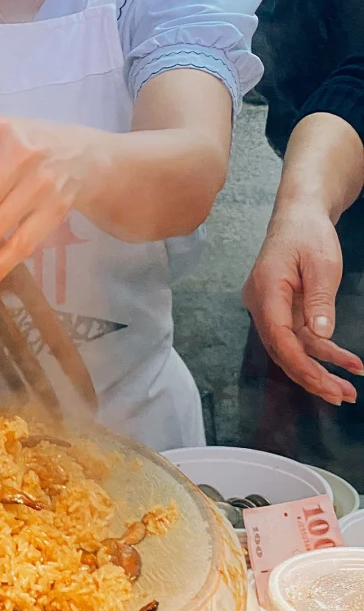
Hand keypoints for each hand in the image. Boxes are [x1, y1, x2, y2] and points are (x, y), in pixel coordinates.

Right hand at [243, 199, 362, 404]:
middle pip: (282, 350)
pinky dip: (321, 351)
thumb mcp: (322, 263)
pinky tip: (346, 362)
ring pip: (291, 347)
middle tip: (342, 396)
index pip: (279, 338)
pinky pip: (298, 337)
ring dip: (319, 368)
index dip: (302, 366)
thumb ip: (319, 299)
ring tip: (348, 388)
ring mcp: (269, 308)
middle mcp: (261, 303)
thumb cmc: (309, 233)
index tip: (327, 385)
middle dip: (312, 376)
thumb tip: (321, 336)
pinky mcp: (280, 309)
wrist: (299, 215)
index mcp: (266, 290)